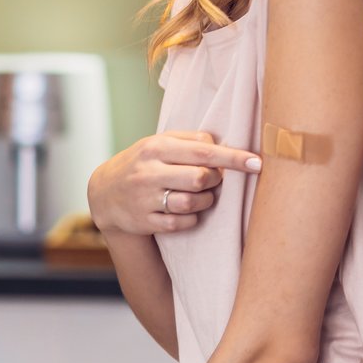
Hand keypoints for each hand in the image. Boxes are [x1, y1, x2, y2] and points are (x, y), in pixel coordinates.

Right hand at [87, 131, 260, 235]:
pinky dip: (192, 217)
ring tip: (202, 194)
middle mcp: (148, 172)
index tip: (257, 163)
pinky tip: (188, 209)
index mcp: (156, 148)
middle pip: (200, 178)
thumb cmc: (145, 162)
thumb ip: (191, 140)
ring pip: (191, 203)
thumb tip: (222, 145)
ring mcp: (144, 199)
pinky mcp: (143, 221)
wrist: (104, 192)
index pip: (204, 152)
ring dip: (206, 200)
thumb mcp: (161, 142)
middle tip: (214, 179)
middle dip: (216, 180)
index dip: (234, 158)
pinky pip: (180, 223)